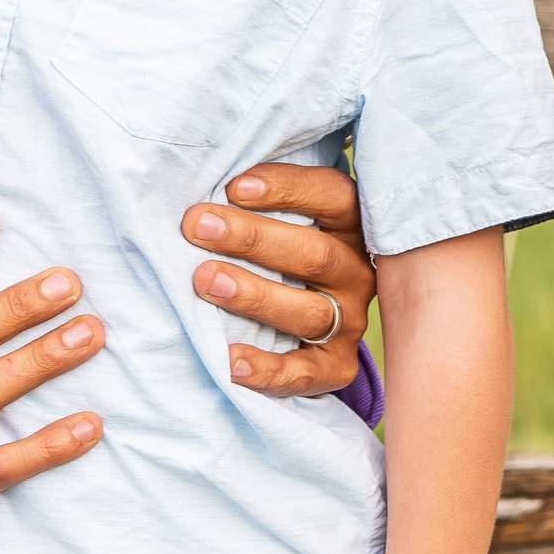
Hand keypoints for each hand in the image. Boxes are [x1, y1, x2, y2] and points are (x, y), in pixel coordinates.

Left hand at [183, 161, 376, 396]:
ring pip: (309, 311)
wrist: (304, 305)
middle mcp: (356, 271)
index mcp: (349, 223)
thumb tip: (199, 179)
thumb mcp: (278, 210)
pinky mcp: (335, 365)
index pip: (332, 196)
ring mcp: (349, 321)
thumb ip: (254, 194)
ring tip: (206, 281)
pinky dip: (268, 369)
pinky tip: (230, 360)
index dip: (286, 189)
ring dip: (254, 296)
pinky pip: (306, 374)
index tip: (234, 187)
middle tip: (197, 226)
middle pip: (314, 254)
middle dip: (252, 239)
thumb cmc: (275, 239)